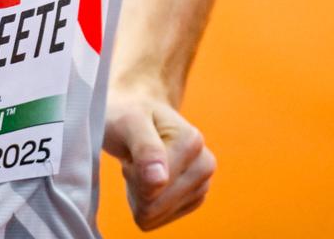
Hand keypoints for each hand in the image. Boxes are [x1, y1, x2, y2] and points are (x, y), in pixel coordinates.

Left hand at [103, 87, 215, 229]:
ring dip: (139, 194)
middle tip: (136, 158)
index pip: (151, 187)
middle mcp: (204, 164)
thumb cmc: (128, 116)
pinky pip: (158, 219)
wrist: (137, 113)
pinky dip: (146, 202)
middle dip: (136, 186)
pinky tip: (147, 180)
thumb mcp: (128, 123)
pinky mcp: (194, 199)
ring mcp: (202, 184)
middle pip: (155, 206)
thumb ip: (145, 148)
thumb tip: (159, 180)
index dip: (132, 172)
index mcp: (191, 142)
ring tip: (142, 166)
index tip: (133, 149)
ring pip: (155, 215)